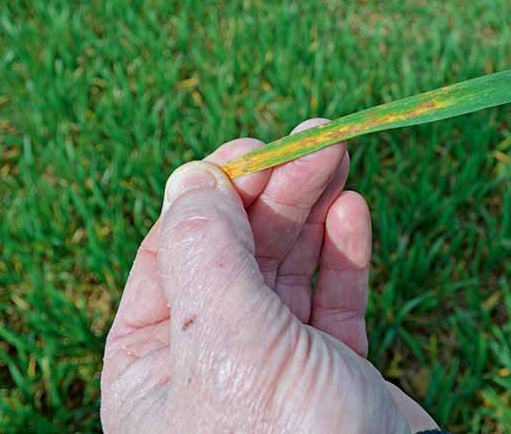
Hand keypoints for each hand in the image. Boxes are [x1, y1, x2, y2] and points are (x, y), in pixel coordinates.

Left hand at [101, 119, 436, 432]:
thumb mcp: (228, 344)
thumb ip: (206, 255)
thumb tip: (188, 175)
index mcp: (157, 361)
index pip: (177, 251)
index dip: (217, 191)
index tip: (258, 146)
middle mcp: (211, 359)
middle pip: (239, 251)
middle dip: (277, 191)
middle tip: (321, 138)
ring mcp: (276, 365)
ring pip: (289, 269)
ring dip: (313, 209)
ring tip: (342, 153)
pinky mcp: (335, 373)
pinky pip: (334, 300)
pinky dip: (343, 254)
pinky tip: (353, 212)